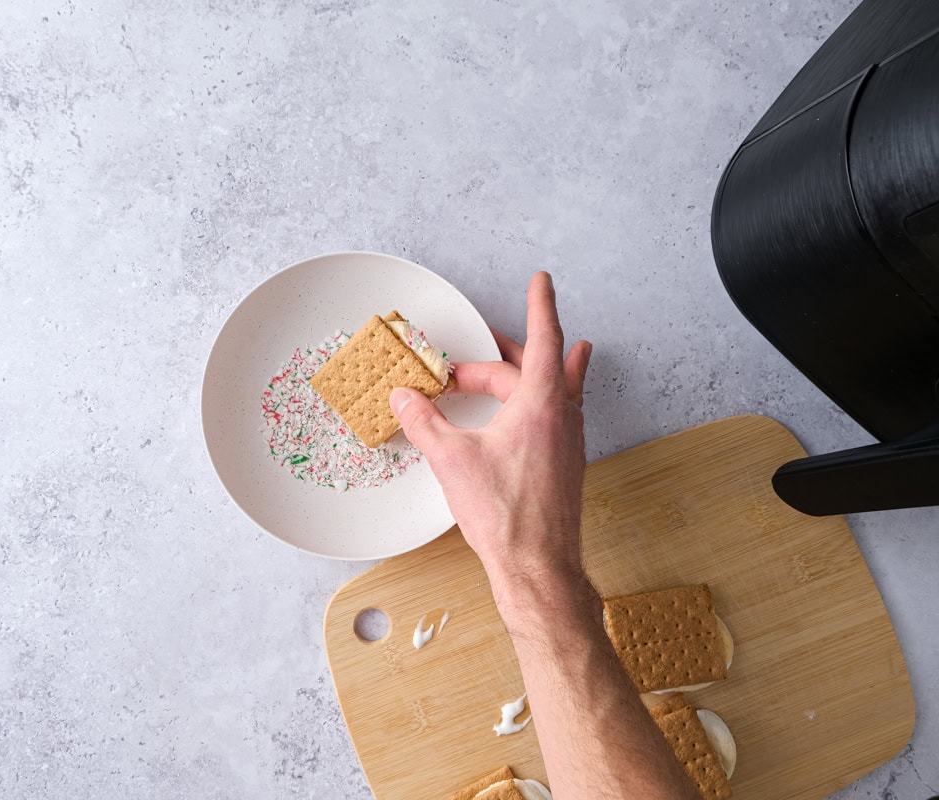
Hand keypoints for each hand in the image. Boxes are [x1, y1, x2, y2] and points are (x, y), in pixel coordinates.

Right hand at [389, 272, 591, 586]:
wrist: (537, 565)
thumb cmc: (505, 514)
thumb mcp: (451, 459)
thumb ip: (424, 423)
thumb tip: (403, 400)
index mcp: (540, 403)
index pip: (544, 338)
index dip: (541, 305)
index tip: (542, 280)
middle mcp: (562, 417)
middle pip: (537, 366)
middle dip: (503, 355)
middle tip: (471, 357)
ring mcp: (568, 442)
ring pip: (553, 391)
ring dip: (528, 375)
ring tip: (514, 366)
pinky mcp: (563, 464)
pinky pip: (554, 417)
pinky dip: (535, 404)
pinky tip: (521, 417)